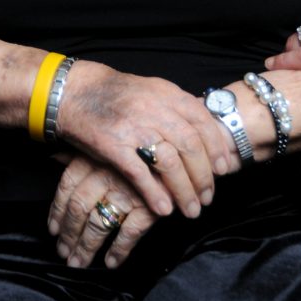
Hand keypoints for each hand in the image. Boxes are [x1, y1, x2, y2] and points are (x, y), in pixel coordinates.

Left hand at [48, 153, 161, 268]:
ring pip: (99, 224)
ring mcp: (127, 191)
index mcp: (94, 158)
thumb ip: (80, 152)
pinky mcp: (149, 206)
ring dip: (86, 247)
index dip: (58, 211)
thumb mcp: (107, 143)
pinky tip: (111, 261)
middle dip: (70, 234)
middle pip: (79, 209)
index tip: (54, 229)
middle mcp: (106, 175)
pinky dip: (119, 250)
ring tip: (79, 262)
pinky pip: (129, 233)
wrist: (178, 149)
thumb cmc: (137, 146)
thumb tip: (55, 156)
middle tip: (64, 253)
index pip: (67, 187)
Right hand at [57, 61, 232, 218]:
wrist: (76, 92)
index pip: (201, 120)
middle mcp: (152, 108)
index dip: (216, 147)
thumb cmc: (116, 95)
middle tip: (209, 197)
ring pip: (169, 162)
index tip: (224, 169)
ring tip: (191, 209)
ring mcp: (133, 126)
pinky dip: (154, 193)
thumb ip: (176, 109)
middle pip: (190, 145)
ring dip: (184, 190)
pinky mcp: (113, 145)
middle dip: (203, 175)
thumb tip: (206, 136)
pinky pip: (140, 173)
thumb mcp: (151, 91)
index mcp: (165, 93)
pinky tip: (164, 209)